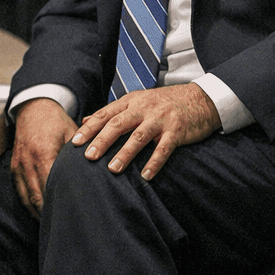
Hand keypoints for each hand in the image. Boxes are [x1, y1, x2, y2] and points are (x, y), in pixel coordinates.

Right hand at [9, 97, 76, 216]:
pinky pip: (20, 192)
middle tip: (66, 228)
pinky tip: (41, 214)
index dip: (60, 203)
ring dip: (39, 213)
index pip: (51, 186)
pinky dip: (30, 205)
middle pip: (38, 197)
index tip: (72, 216)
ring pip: (27, 198)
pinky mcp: (14, 168)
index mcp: (43, 154)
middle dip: (50, 214)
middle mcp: (28, 162)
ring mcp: (19, 166)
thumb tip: (99, 171)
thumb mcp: (72, 133)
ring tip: (54, 226)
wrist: (33, 107)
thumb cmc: (55, 121)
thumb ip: (82, 152)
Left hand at [70, 83, 220, 180]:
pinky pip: (164, 148)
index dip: (89, 128)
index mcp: (131, 101)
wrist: (200, 98)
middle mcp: (143, 108)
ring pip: (139, 136)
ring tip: (113, 169)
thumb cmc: (164, 103)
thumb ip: (113, 111)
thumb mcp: (137, 101)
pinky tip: (145, 175)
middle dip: (102, 140)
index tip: (75, 143)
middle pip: (118, 124)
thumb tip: (87, 119)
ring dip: (125, 153)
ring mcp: (160, 119)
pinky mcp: (177, 130)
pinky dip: (154, 162)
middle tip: (89, 157)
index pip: (105, 114)